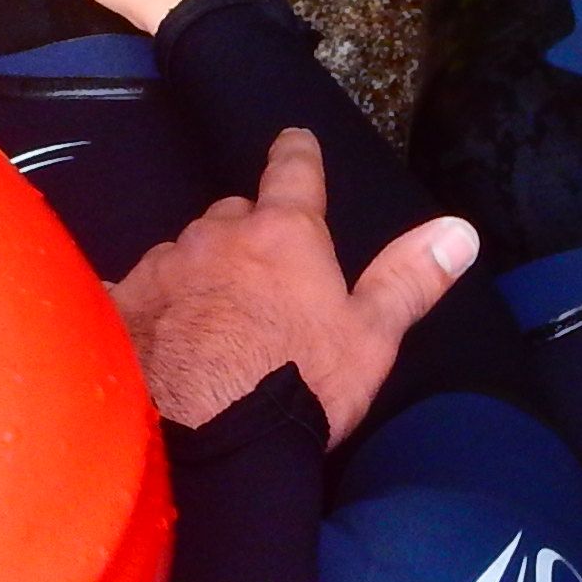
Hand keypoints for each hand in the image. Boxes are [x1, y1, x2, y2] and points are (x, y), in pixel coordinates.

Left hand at [112, 130, 476, 443]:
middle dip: (246, 239)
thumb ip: (409, 279)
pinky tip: (152, 341)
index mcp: (284, 236)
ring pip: (184, 255)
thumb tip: (461, 229)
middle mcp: (217, 235)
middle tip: (258, 285)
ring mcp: (163, 266)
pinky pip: (136, 291)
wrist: (204, 442)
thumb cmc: (300, 388)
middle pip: (233, 218)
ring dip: (197, 276)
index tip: (294, 138)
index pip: (293, 174)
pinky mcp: (121, 303)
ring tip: (205, 329)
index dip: (296, 155)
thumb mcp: (371, 338)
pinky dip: (150, 308)